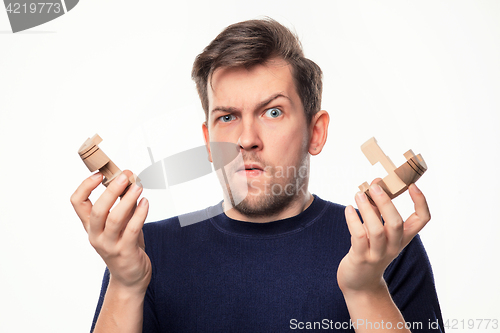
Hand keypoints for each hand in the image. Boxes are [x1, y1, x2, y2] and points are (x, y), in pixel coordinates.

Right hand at [70, 170, 151, 293]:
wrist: (130, 277)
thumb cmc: (125, 245)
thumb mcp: (121, 222)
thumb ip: (123, 203)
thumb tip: (129, 178)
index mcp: (90, 226)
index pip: (77, 203)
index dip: (85, 186)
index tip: (99, 173)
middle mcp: (96, 235)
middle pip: (97, 210)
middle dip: (111, 191)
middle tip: (124, 176)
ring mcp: (109, 245)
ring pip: (115, 219)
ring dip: (128, 200)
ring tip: (139, 187)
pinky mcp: (125, 252)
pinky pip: (132, 229)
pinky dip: (140, 214)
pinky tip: (146, 203)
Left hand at [337, 182, 430, 293]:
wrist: (360, 283)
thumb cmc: (370, 250)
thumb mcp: (377, 231)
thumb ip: (376, 209)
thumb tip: (374, 184)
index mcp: (403, 238)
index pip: (422, 220)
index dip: (421, 202)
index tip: (411, 185)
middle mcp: (394, 246)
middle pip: (396, 223)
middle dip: (386, 203)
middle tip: (375, 185)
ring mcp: (378, 254)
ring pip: (376, 230)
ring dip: (367, 209)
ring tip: (358, 194)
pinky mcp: (361, 258)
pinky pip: (359, 237)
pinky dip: (353, 221)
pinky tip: (348, 209)